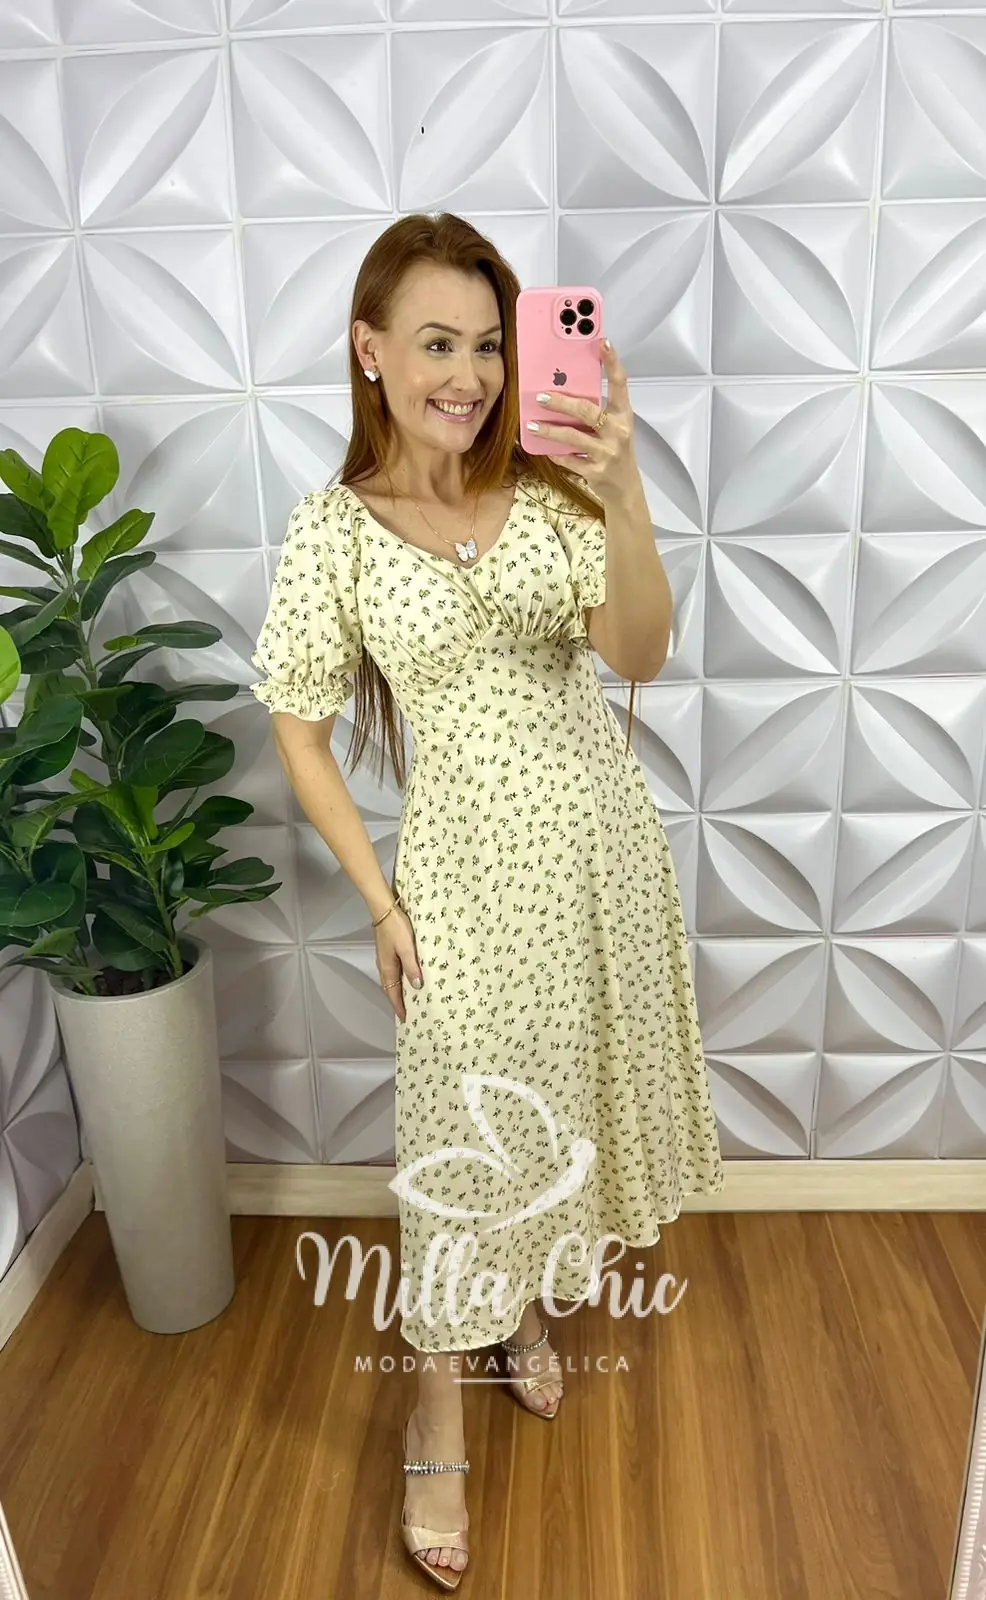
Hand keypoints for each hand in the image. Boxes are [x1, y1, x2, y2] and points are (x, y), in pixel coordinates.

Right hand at [375, 903, 422, 1022]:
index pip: (392, 994)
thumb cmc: (396, 928)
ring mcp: (385, 959)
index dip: (399, 1007)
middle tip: (410, 1013)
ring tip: (411, 999)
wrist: (385, 909)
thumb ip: (412, 967)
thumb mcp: (407, 948)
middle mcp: (384, 966)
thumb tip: (417, 986)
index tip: (406, 1019)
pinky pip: (394, 972)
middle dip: (399, 1002)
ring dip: (399, 991)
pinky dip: (400, 980)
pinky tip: (409, 978)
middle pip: (391, 989)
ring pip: (392, 981)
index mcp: (388, 968)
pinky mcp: (388, 951)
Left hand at [524, 338, 640, 504]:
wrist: (625, 488)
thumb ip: (597, 410)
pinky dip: (556, 454)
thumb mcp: (614, 427)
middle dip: (561, 403)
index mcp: (624, 415)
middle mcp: (618, 431)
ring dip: (550, 431)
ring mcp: (607, 453)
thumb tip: (565, 389)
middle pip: (587, 411)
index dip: (613, 362)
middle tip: (541, 396)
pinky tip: (545, 450)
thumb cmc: (615, 450)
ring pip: (573, 437)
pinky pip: (569, 460)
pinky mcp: (596, 471)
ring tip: (532, 424)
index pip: (620, 384)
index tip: (603, 342)